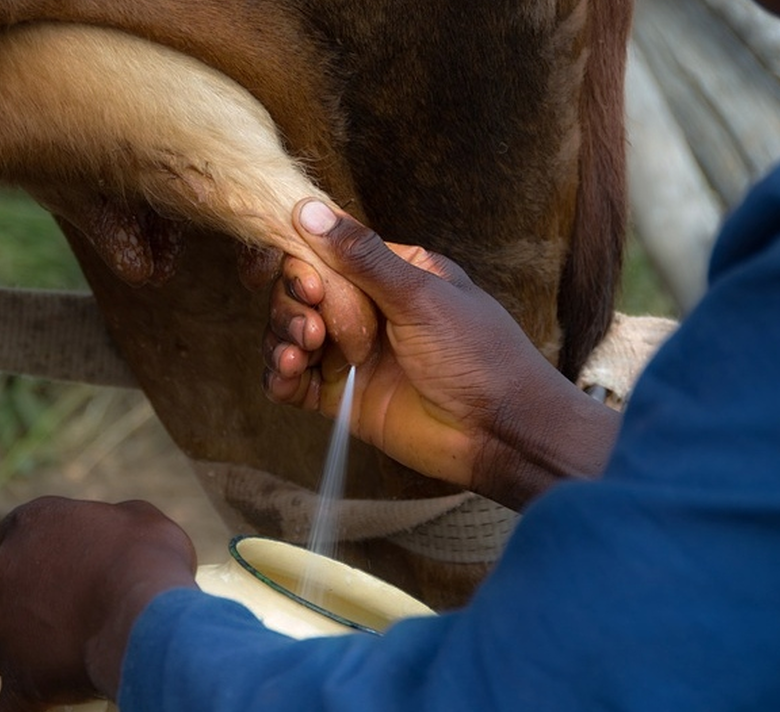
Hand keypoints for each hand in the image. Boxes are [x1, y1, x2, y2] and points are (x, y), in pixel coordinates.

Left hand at [0, 497, 198, 711]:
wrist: (146, 614)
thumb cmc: (148, 559)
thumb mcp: (142, 520)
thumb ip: (117, 523)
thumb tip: (119, 540)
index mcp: (34, 524)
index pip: (17, 529)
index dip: (39, 546)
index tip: (63, 559)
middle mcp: (5, 569)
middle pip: (5, 585)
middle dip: (30, 598)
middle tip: (74, 611)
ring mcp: (4, 628)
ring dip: (14, 650)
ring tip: (52, 663)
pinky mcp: (18, 679)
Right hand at [264, 200, 619, 507]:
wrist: (500, 432)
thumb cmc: (478, 355)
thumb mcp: (421, 295)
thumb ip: (362, 257)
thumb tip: (310, 210)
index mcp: (390, 273)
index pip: (324, 252)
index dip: (298, 261)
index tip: (295, 279)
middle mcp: (365, 309)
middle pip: (298, 292)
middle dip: (292, 305)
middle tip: (314, 328)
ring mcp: (351, 354)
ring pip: (289, 333)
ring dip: (281, 337)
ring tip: (301, 353)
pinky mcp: (341, 397)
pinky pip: (292, 380)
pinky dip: (279, 375)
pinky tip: (288, 374)